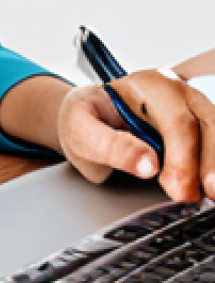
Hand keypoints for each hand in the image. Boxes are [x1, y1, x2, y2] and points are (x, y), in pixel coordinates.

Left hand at [58, 72, 214, 200]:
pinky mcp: (200, 131)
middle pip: (208, 124)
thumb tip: (149, 166)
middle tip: (206, 195)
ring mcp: (193, 111)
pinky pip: (213, 144)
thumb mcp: (81, 128)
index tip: (176, 189)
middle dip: (211, 162)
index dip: (182, 158)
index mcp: (147, 86)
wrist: (87, 121)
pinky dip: (212, 165)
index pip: (177, 120)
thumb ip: (112, 145)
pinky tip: (208, 187)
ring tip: (210, 196)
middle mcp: (177, 94)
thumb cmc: (85, 118)